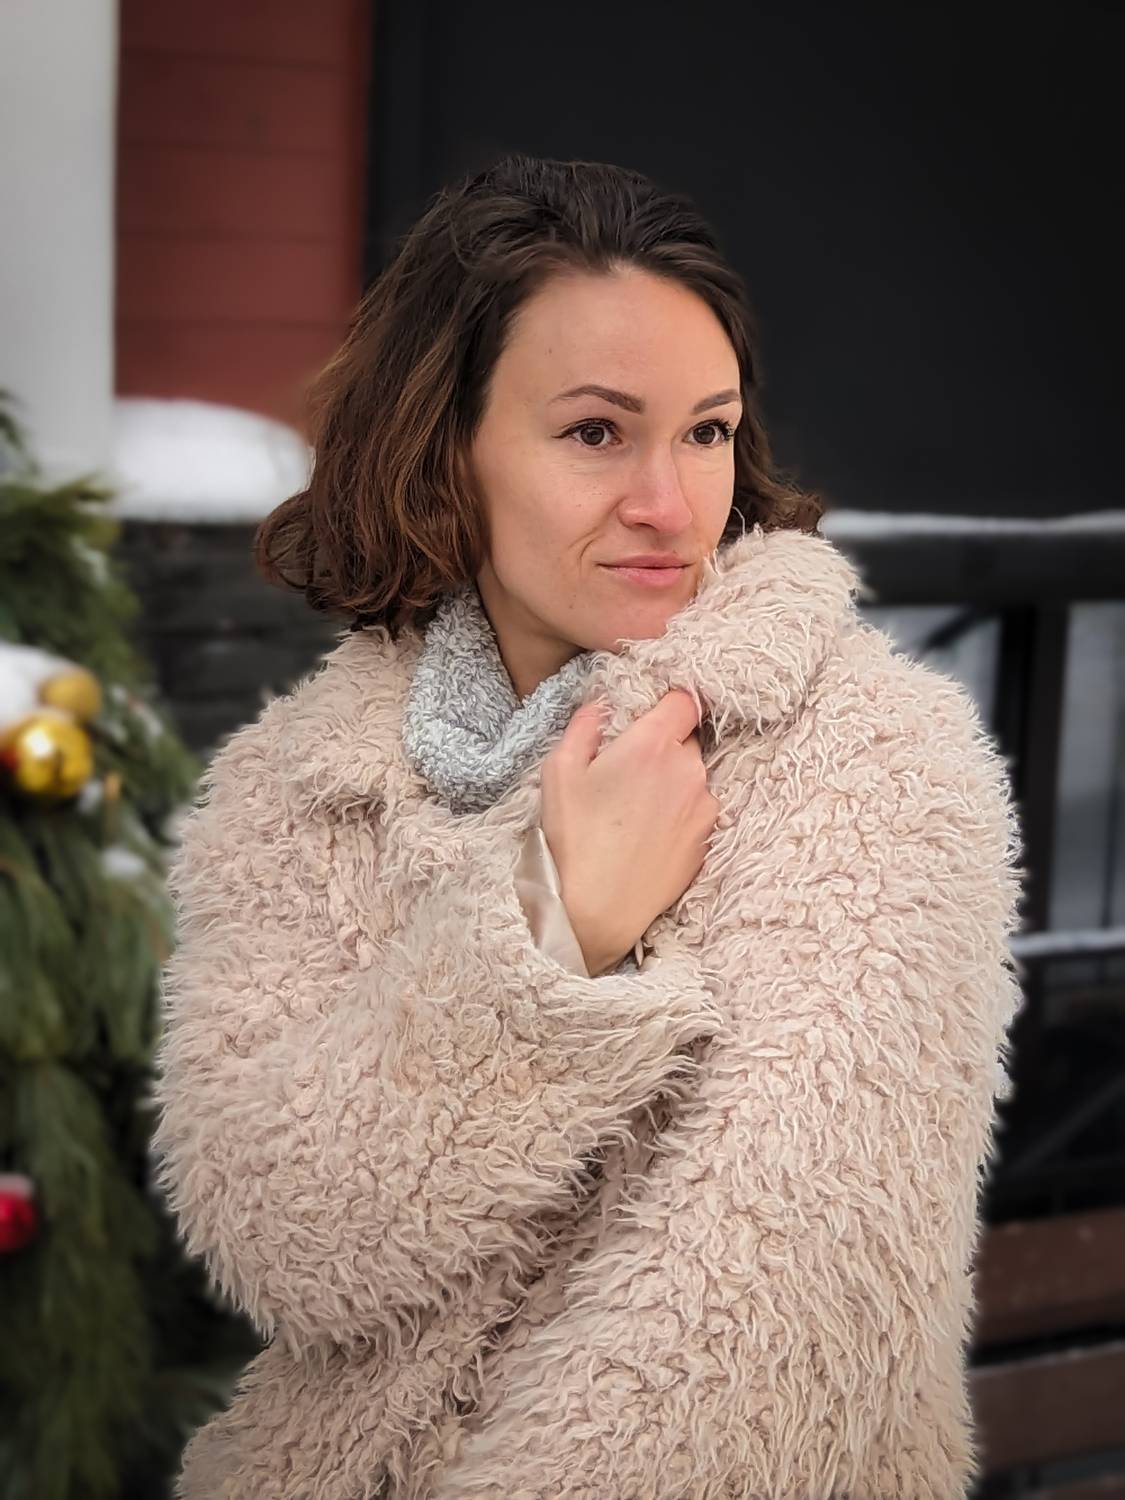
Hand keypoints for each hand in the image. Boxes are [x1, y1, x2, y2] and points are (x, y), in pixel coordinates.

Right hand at [540, 689, 719, 975]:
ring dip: (673, 782)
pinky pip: (698, 810)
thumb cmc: (573, 839)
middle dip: (664, 746)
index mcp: (652, 745)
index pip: (685, 700)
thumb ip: (585, 725)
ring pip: (694, 776)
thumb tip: (602, 705)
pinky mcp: (708, 839)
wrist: (596, 910)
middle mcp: (688, 770)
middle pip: (688, 738)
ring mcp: (704, 807)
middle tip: (629, 771)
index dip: (669, 703)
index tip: (650, 716)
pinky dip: (680, 813)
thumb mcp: (560, 771)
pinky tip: (648, 833)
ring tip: (636, 809)